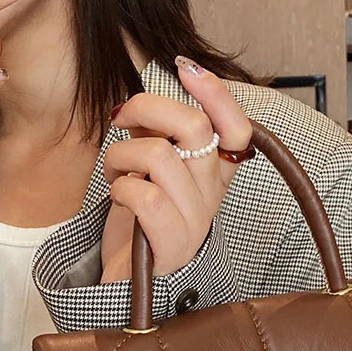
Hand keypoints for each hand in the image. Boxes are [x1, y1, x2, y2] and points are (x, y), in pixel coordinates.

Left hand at [100, 57, 252, 281]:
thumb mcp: (149, 171)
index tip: (185, 69)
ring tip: (115, 171)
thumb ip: (156, 135)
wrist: (129, 281)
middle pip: (195, 127)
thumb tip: (143, 104)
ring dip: (123, 154)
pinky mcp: (172, 245)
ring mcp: (195, 222)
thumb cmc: (138, 223)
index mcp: (212, 176)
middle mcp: (211, 197)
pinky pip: (146, 196)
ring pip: (161, 155)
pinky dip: (121, 186)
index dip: (216, 94)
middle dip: (149, 107)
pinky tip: (118, 195)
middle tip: (122, 118)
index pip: (236, 129)